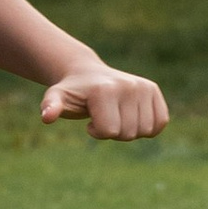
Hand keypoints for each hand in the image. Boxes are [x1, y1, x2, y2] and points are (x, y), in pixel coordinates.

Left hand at [40, 57, 168, 138]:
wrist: (87, 75)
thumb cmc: (72, 93)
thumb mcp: (56, 98)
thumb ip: (51, 106)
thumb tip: (46, 117)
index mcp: (105, 90)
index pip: (109, 131)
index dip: (97, 132)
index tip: (90, 120)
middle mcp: (128, 85)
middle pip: (128, 133)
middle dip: (113, 132)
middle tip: (103, 116)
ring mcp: (143, 86)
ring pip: (146, 130)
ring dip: (130, 130)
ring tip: (116, 115)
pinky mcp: (153, 89)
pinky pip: (161, 122)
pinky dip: (148, 127)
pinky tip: (132, 117)